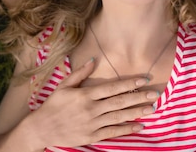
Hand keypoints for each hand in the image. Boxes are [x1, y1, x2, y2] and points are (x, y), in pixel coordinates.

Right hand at [29, 59, 157, 147]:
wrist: (40, 129)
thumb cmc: (53, 105)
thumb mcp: (64, 86)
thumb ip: (80, 73)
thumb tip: (94, 60)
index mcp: (85, 95)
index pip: (112, 87)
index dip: (129, 83)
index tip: (144, 78)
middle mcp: (91, 109)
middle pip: (119, 102)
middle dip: (139, 97)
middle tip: (155, 94)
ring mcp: (92, 123)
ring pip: (119, 117)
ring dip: (136, 112)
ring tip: (152, 108)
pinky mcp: (91, 136)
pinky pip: (112, 132)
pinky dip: (126, 129)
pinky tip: (139, 126)